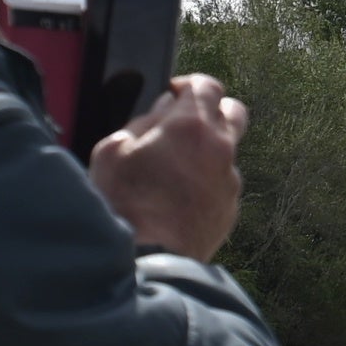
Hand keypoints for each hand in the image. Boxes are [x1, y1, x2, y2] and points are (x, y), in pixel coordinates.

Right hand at [88, 73, 245, 262]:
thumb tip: (163, 108)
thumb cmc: (124, 204)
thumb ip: (142, 121)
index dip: (188, 86)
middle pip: (233, 110)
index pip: (207, 85)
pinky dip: (208, 181)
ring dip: (208, 149)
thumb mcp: (113, 150)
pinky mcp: (230, 208)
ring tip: (176, 168)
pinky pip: (223, 183)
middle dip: (212, 110)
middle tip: (184, 124)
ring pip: (228, 150)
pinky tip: (180, 197)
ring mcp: (229, 180)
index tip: (173, 95)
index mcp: (191, 125)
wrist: (148, 260)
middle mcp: (220, 148)